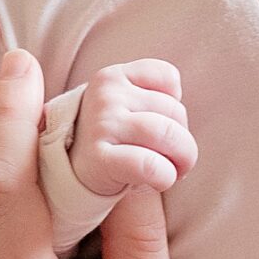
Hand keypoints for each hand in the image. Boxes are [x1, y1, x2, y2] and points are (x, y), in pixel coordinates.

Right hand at [69, 59, 197, 198]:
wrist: (74, 172)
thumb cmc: (113, 138)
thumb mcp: (127, 104)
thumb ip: (155, 98)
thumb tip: (182, 118)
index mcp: (113, 77)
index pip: (169, 78)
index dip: (176, 107)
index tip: (164, 126)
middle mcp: (105, 95)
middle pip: (175, 111)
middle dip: (185, 140)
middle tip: (176, 159)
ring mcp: (101, 125)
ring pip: (167, 134)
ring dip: (183, 158)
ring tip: (174, 170)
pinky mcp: (100, 158)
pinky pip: (150, 165)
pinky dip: (166, 176)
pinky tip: (160, 181)